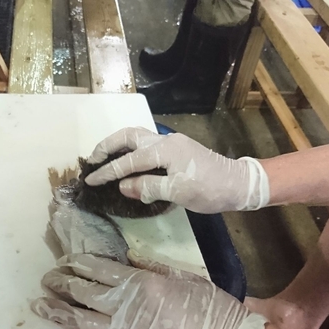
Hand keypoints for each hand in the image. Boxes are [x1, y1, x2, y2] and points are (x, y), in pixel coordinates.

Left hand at [31, 252, 266, 328]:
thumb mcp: (183, 275)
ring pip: (80, 321)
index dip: (77, 263)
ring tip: (38, 305)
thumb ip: (153, 266)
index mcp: (139, 282)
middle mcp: (124, 306)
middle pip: (83, 292)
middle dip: (61, 283)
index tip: (64, 260)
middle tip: (47, 279)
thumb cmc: (210, 306)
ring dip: (57, 312)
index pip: (98, 268)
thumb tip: (128, 257)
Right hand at [84, 127, 269, 212]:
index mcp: (164, 150)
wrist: (238, 184)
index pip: (128, 161)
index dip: (107, 171)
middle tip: (92, 160)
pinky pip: (146, 145)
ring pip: (137, 137)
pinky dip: (131, 150)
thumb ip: (147, 187)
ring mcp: (171, 142)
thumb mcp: (177, 192)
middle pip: (128, 136)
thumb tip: (123, 186)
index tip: (90, 180)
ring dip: (118, 145)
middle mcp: (165, 141)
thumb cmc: (209, 190)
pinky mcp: (177, 148)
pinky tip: (127, 162)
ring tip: (103, 158)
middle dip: (107, 147)